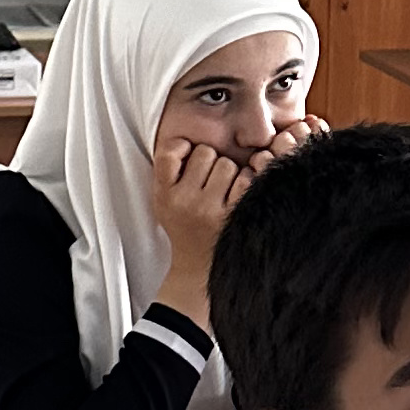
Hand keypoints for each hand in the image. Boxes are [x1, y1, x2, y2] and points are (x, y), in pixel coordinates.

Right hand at [149, 133, 254, 312]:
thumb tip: (186, 139)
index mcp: (165, 196)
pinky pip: (246, 179)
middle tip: (210, 180)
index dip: (182, 147)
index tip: (188, 156)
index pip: (170, 152)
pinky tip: (239, 194)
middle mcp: (186, 202)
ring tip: (224, 189)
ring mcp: (211, 210)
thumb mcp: (163, 202)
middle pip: (206, 153)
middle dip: (211, 162)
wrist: (199, 269)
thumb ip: (168, 171)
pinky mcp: (234, 216)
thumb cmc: (184, 228)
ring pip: (227, 164)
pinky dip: (247, 182)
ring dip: (231, 172)